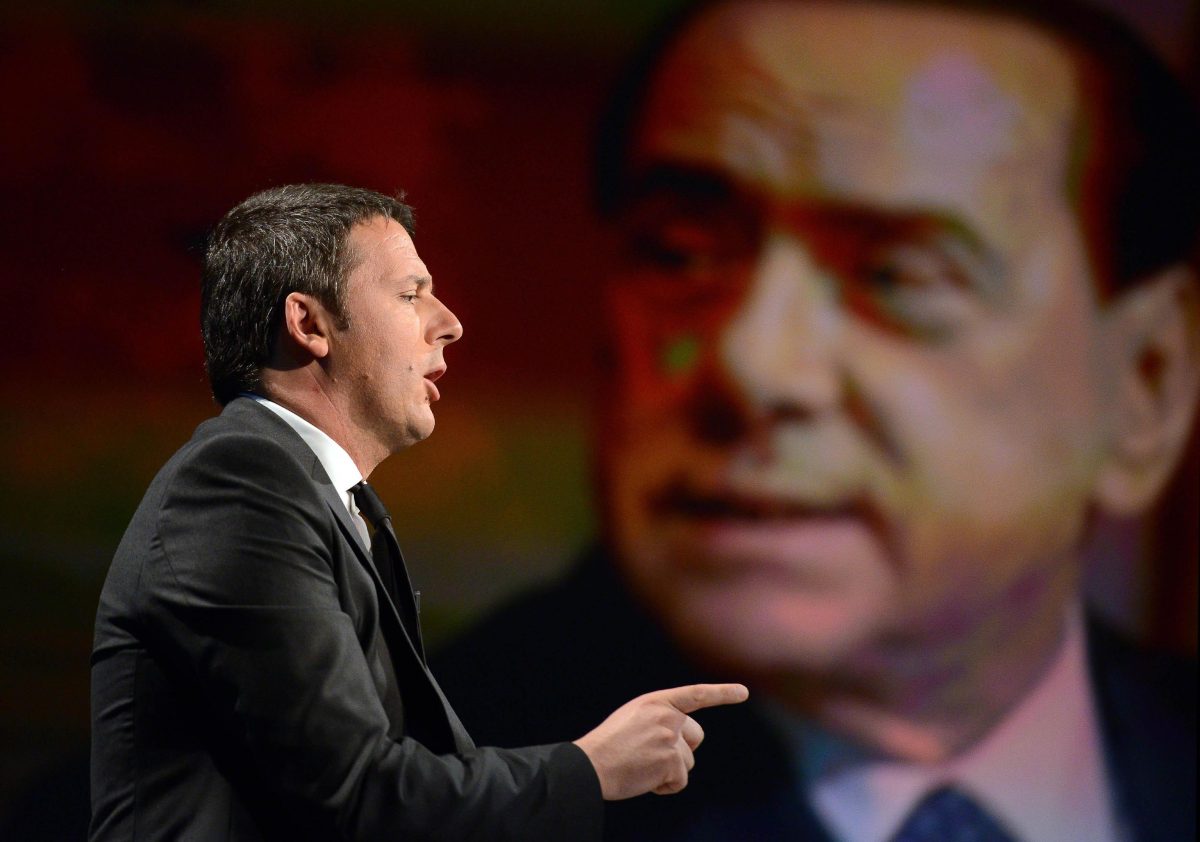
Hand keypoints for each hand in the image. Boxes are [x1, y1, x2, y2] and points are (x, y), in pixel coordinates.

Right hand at [573, 683, 748, 799]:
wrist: (591, 764)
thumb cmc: (608, 745)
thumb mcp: (634, 718)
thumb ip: (660, 719)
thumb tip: (686, 741)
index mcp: (656, 701)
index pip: (696, 694)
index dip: (722, 693)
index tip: (743, 692)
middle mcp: (667, 716)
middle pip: (696, 737)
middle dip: (683, 750)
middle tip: (653, 756)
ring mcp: (670, 738)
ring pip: (688, 762)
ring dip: (670, 771)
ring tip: (641, 767)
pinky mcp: (671, 761)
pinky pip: (680, 781)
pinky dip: (665, 786)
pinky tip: (644, 780)